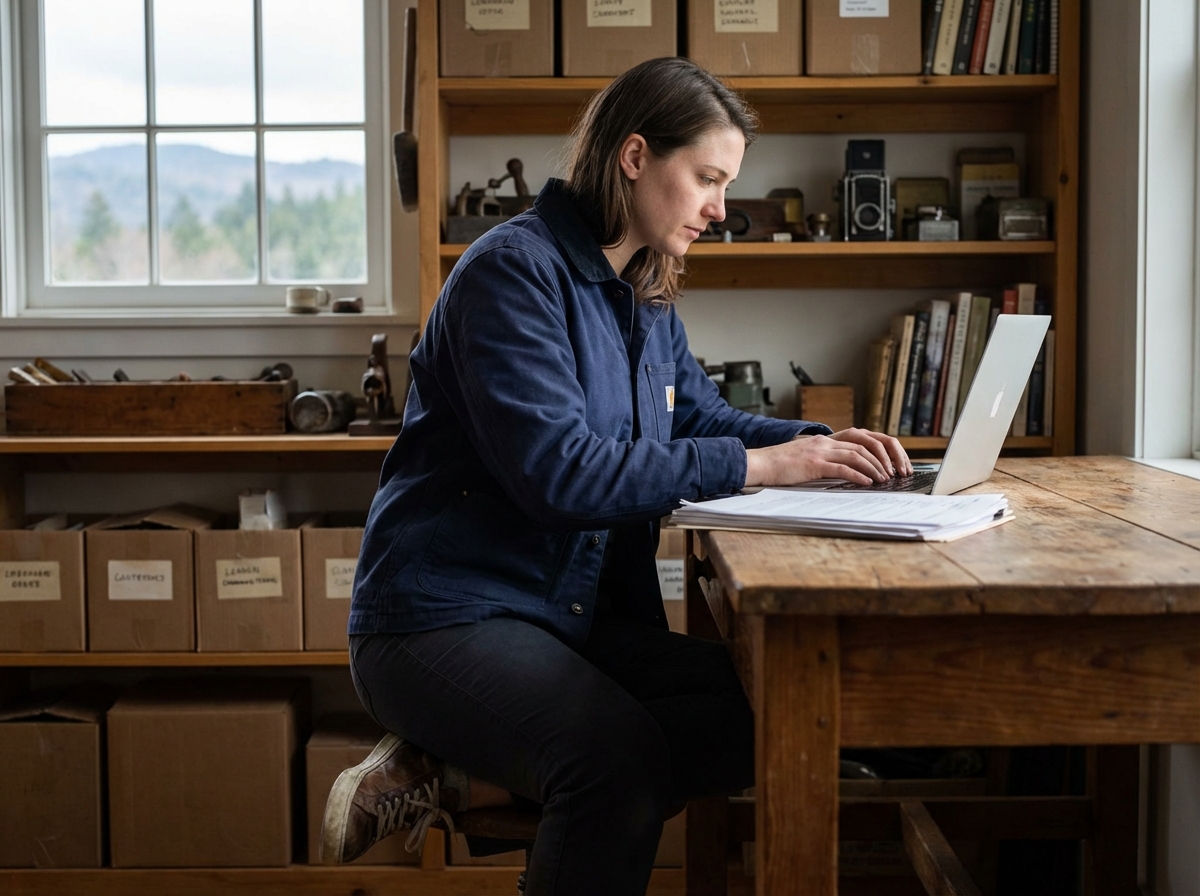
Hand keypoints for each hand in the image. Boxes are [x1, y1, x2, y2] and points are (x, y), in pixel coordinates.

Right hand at [744, 428, 912, 487]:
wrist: (759, 464)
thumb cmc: (780, 465)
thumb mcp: (806, 458)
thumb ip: (825, 460)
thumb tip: (847, 472)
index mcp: (825, 439)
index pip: (862, 436)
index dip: (880, 447)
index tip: (892, 461)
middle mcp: (825, 441)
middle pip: (865, 443)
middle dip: (884, 457)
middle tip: (896, 472)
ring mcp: (819, 452)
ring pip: (857, 455)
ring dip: (875, 468)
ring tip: (885, 479)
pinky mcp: (813, 464)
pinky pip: (842, 468)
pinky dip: (858, 475)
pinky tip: (867, 483)